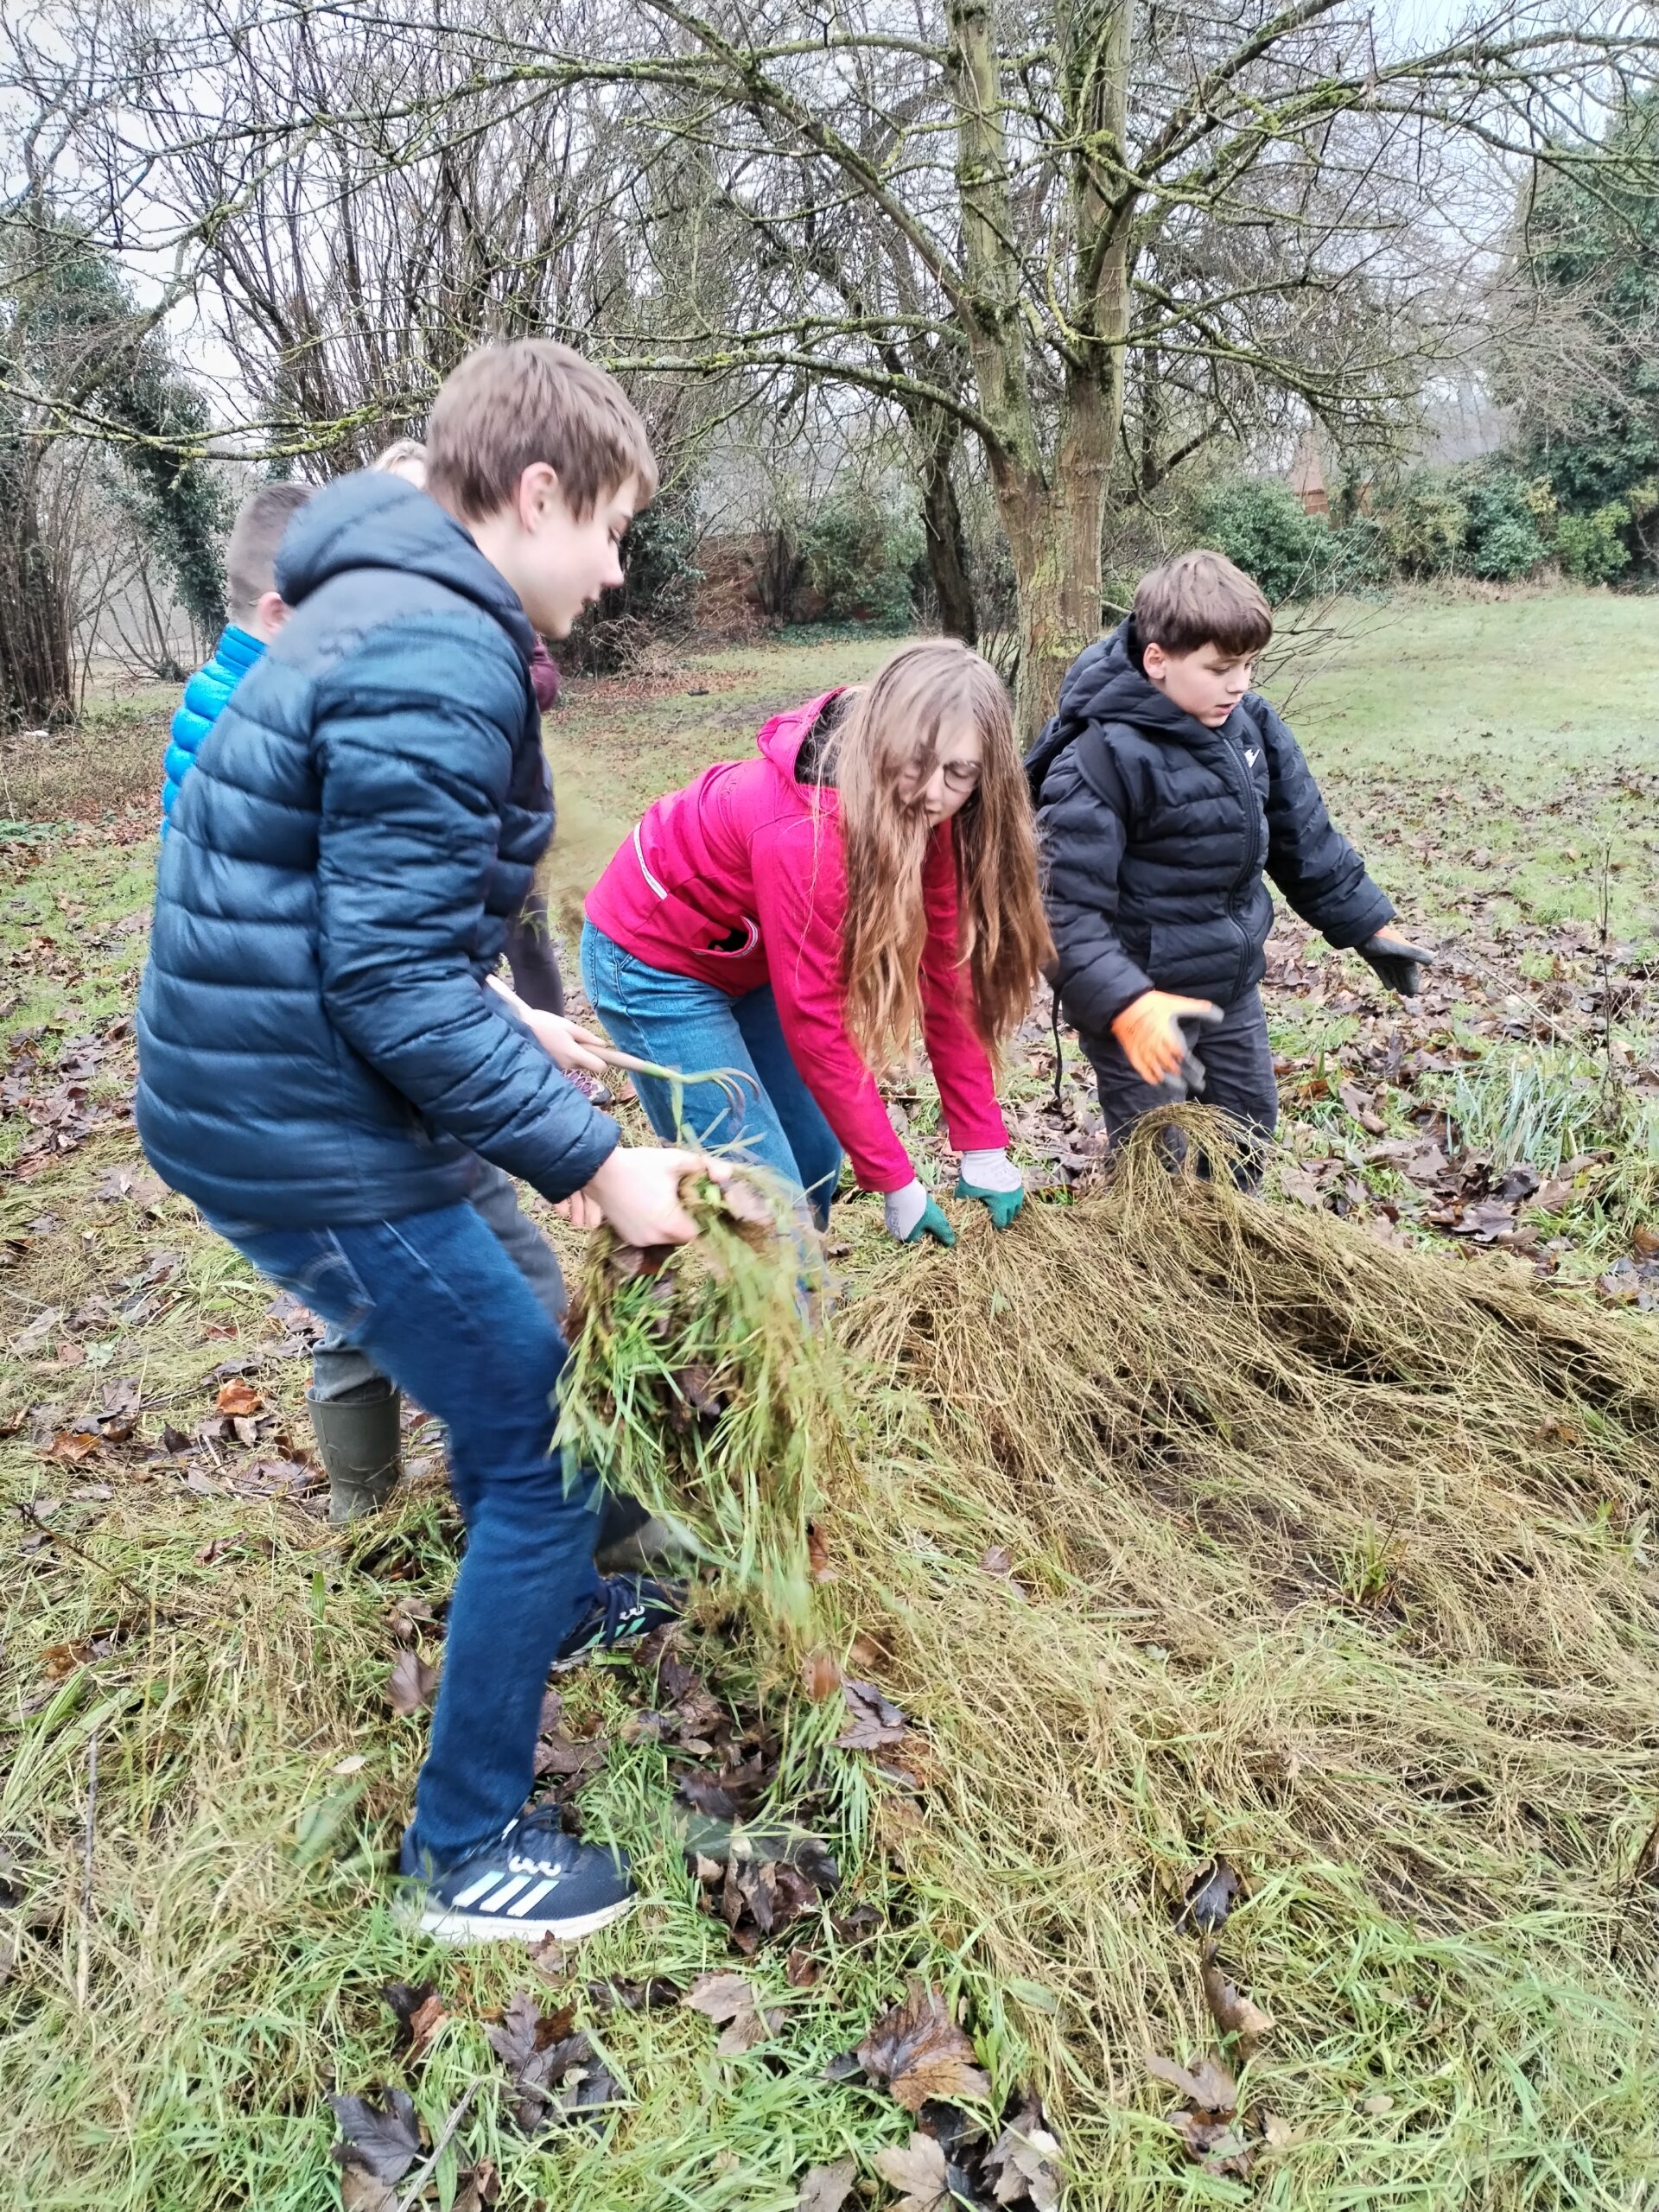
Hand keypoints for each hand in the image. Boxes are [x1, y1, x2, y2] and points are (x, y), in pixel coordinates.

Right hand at [488, 973, 609, 1075]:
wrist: (519, 1027)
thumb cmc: (544, 1023)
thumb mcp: (568, 1026)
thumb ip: (587, 1037)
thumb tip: (604, 1045)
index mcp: (573, 1053)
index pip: (599, 1067)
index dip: (605, 1061)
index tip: (607, 1055)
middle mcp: (567, 1065)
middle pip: (587, 1065)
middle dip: (586, 1054)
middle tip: (575, 1039)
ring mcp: (558, 1069)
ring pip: (575, 1064)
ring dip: (574, 1055)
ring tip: (560, 1040)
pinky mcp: (551, 1068)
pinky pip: (565, 1064)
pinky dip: (564, 1057)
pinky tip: (554, 1045)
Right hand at [575, 1147, 726, 1244]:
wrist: (599, 1170)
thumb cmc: (639, 1165)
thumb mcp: (674, 1160)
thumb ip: (704, 1167)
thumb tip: (728, 1174)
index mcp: (669, 1223)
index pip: (698, 1233)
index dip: (703, 1219)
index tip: (701, 1203)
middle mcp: (654, 1238)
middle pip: (683, 1237)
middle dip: (688, 1221)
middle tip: (684, 1198)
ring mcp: (639, 1240)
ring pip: (667, 1238)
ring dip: (671, 1224)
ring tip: (666, 1201)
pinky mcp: (628, 1238)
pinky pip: (651, 1236)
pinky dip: (655, 1226)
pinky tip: (651, 1206)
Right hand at [883, 1178, 956, 1246]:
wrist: (902, 1186)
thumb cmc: (920, 1207)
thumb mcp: (937, 1222)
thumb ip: (944, 1234)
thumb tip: (951, 1244)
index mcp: (908, 1240)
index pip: (926, 1241)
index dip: (934, 1232)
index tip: (937, 1222)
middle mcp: (897, 1235)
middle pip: (917, 1233)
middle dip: (927, 1225)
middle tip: (931, 1214)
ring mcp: (892, 1224)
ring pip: (911, 1224)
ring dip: (919, 1218)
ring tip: (923, 1208)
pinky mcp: (890, 1213)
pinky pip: (904, 1217)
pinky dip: (911, 1213)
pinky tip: (914, 1204)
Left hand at [954, 1147, 1023, 1228]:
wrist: (986, 1154)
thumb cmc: (975, 1174)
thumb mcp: (966, 1190)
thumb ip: (962, 1201)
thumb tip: (956, 1205)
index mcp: (1001, 1205)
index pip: (1001, 1223)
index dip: (994, 1225)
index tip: (988, 1224)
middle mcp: (1012, 1200)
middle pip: (1010, 1217)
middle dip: (1002, 1219)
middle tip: (993, 1218)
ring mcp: (1017, 1190)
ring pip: (1017, 1207)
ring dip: (1009, 1210)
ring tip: (1001, 1209)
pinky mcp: (1018, 1181)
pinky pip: (1018, 1195)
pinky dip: (1012, 1199)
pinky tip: (1004, 1196)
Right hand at [1111, 991, 1221, 1085]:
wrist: (1124, 1003)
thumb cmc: (1153, 1003)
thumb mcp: (1177, 1003)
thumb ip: (1199, 1009)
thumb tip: (1221, 1015)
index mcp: (1170, 1039)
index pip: (1185, 1060)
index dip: (1193, 1069)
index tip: (1201, 1074)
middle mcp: (1158, 1050)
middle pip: (1175, 1070)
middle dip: (1187, 1079)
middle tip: (1198, 1086)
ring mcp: (1145, 1054)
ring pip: (1159, 1074)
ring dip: (1171, 1083)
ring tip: (1181, 1088)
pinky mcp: (1134, 1054)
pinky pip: (1143, 1071)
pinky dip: (1151, 1078)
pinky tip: (1158, 1082)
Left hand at [1358, 933, 1434, 996]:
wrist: (1363, 932)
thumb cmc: (1383, 940)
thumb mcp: (1400, 948)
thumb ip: (1415, 954)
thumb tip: (1432, 961)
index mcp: (1404, 954)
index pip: (1411, 971)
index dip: (1413, 982)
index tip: (1414, 993)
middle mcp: (1396, 956)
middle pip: (1403, 973)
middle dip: (1406, 984)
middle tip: (1409, 996)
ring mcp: (1385, 957)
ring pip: (1393, 973)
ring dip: (1398, 982)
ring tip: (1401, 993)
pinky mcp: (1374, 959)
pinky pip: (1382, 971)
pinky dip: (1386, 979)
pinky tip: (1389, 988)